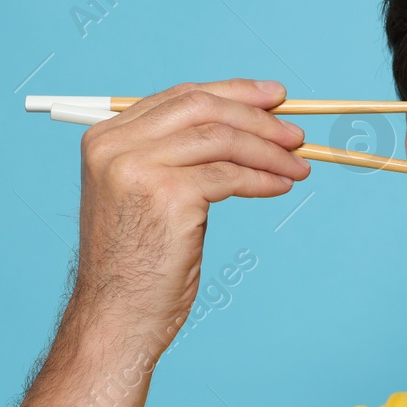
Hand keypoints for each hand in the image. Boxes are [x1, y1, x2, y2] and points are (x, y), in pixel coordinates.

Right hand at [71, 78, 308, 350]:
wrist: (117, 314)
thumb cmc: (138, 262)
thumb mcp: (147, 194)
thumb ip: (177, 156)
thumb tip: (244, 127)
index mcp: (106, 137)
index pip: (180, 96)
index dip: (233, 92)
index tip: (273, 96)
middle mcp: (115, 145)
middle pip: (202, 108)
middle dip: (257, 117)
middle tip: (296, 134)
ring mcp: (138, 168)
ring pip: (222, 139)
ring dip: (269, 151)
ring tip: (300, 165)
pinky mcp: (168, 195)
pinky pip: (230, 175)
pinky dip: (263, 178)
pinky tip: (281, 186)